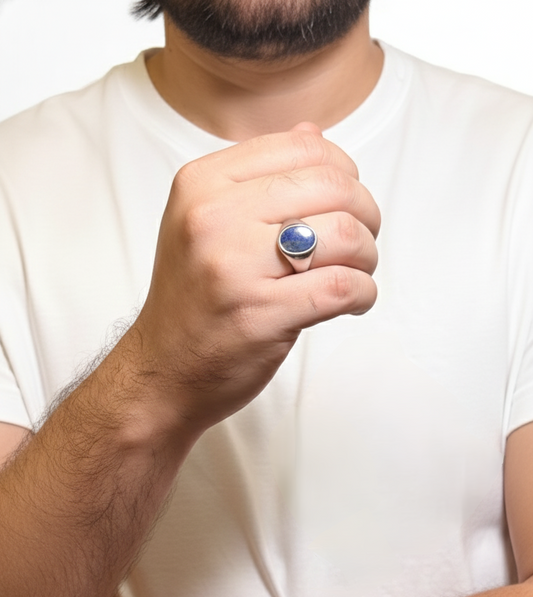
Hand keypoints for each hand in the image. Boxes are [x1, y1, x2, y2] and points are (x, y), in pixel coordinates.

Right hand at [134, 123, 379, 431]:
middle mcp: (214, 218)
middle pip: (332, 188)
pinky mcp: (260, 315)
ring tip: (356, 272)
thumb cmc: (193, 300)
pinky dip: (363, 293)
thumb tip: (313, 134)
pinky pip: (342, 287)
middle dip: (365, 214)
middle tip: (361, 242)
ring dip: (367, 256)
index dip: (344, 173)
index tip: (346, 202)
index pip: (303, 150)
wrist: (162, 369)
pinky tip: (353, 301)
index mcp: (202, 184)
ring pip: (344, 234)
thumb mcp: (205, 222)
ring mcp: (234, 267)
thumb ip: (259, 177)